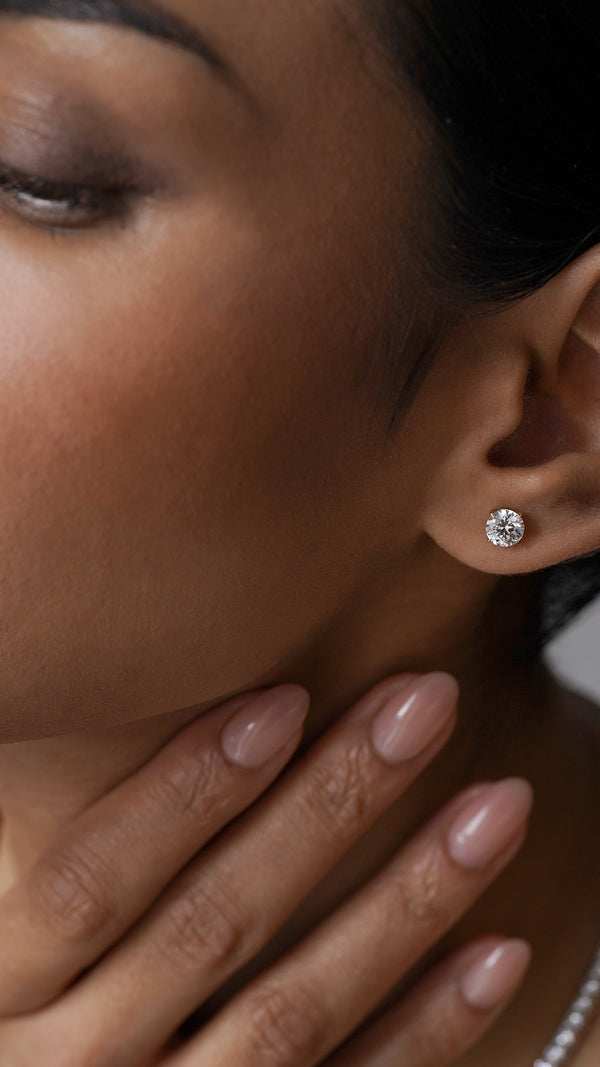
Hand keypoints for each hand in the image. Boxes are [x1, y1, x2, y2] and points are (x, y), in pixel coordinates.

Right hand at [0, 673, 532, 1065]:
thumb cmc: (45, 1006)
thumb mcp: (22, 942)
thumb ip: (76, 855)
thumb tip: (175, 718)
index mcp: (6, 992)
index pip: (89, 882)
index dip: (184, 789)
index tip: (287, 698)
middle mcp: (75, 1066)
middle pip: (213, 926)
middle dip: (329, 804)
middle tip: (427, 704)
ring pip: (295, 1012)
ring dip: (407, 902)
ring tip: (496, 807)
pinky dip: (430, 1030)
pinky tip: (495, 952)